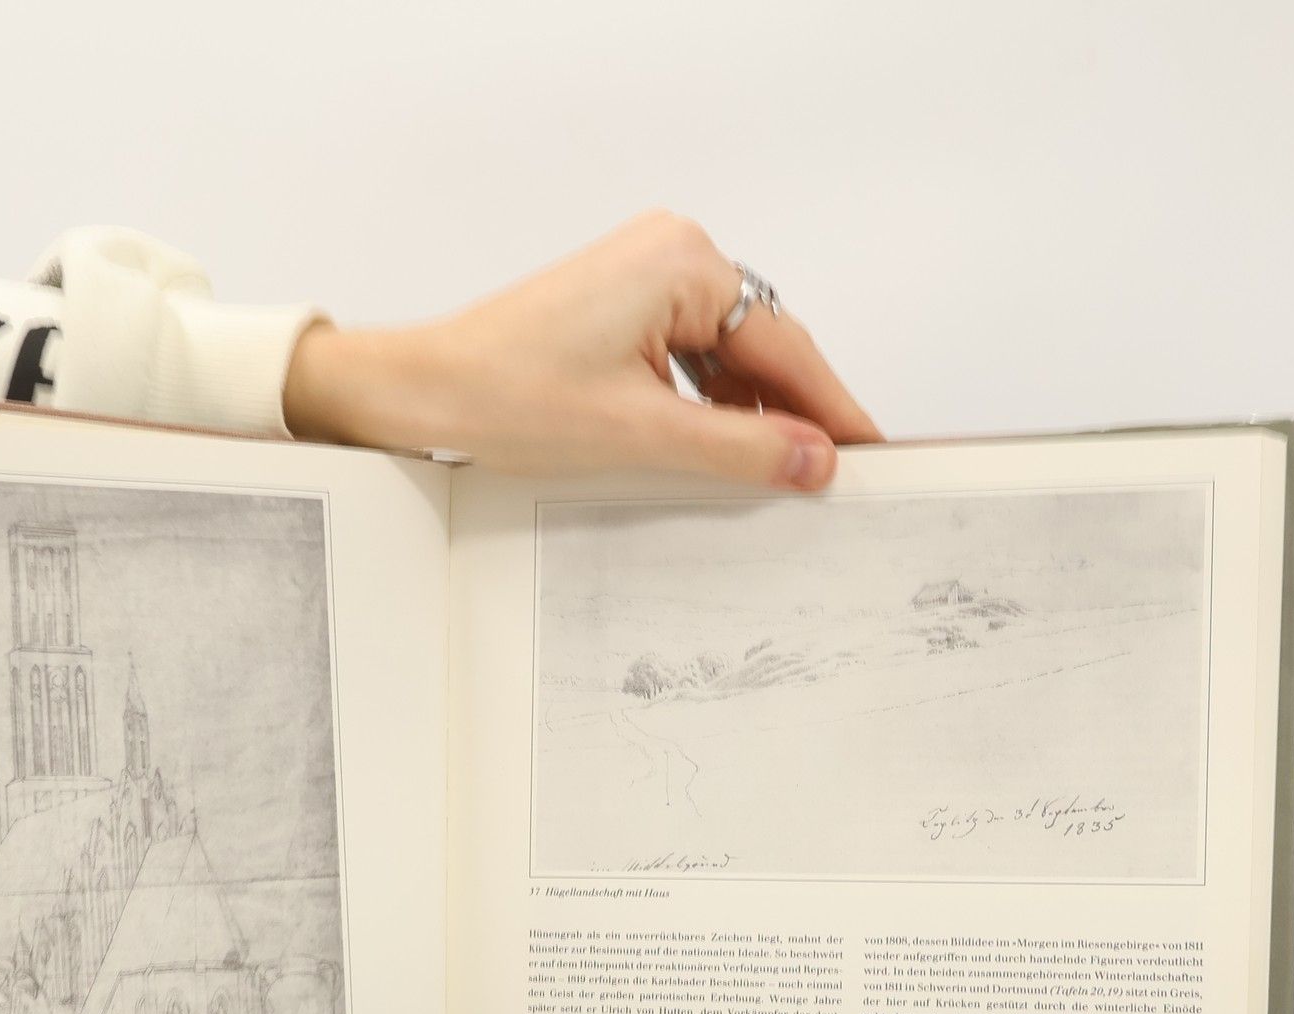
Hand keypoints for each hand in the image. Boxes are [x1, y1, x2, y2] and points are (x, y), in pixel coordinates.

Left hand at [283, 210, 878, 486]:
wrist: (423, 390)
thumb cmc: (507, 397)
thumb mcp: (642, 436)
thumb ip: (740, 448)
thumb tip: (815, 460)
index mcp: (684, 263)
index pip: (786, 347)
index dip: (831, 410)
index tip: (869, 455)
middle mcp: (671, 252)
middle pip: (761, 347)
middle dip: (791, 414)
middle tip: (830, 480)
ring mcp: (644, 274)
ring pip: (728, 355)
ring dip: (748, 414)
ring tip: (776, 477)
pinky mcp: (621, 303)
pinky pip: (691, 354)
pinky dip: (709, 403)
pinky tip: (720, 449)